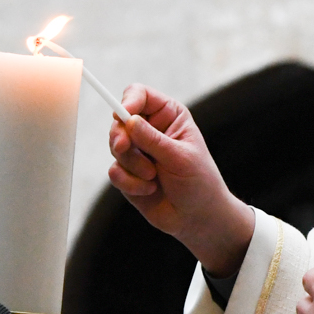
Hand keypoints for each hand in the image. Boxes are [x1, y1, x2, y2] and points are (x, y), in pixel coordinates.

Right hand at [108, 84, 254, 277]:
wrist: (197, 218)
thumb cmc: (199, 182)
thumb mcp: (180, 157)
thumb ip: (153, 139)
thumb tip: (128, 121)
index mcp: (168, 116)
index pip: (139, 95)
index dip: (128, 101)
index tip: (123, 115)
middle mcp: (149, 130)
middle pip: (119, 120)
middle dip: (122, 137)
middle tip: (125, 148)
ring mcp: (137, 152)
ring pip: (115, 147)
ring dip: (132, 165)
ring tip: (153, 177)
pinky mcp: (127, 174)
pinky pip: (114, 172)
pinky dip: (130, 183)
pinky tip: (149, 190)